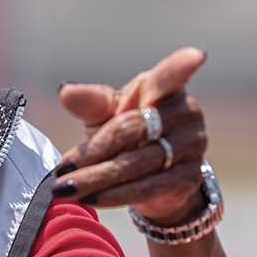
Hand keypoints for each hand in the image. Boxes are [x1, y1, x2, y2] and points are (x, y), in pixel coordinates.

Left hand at [52, 47, 208, 224]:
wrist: (149, 177)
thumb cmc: (123, 133)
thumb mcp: (104, 114)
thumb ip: (90, 102)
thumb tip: (66, 91)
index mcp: (161, 88)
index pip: (171, 76)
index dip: (182, 66)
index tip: (195, 56)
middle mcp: (184, 113)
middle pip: (132, 129)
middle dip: (93, 152)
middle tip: (61, 169)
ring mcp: (192, 145)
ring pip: (136, 162)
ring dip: (96, 178)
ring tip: (65, 189)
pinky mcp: (189, 177)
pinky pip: (147, 186)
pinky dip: (115, 194)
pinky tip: (91, 200)